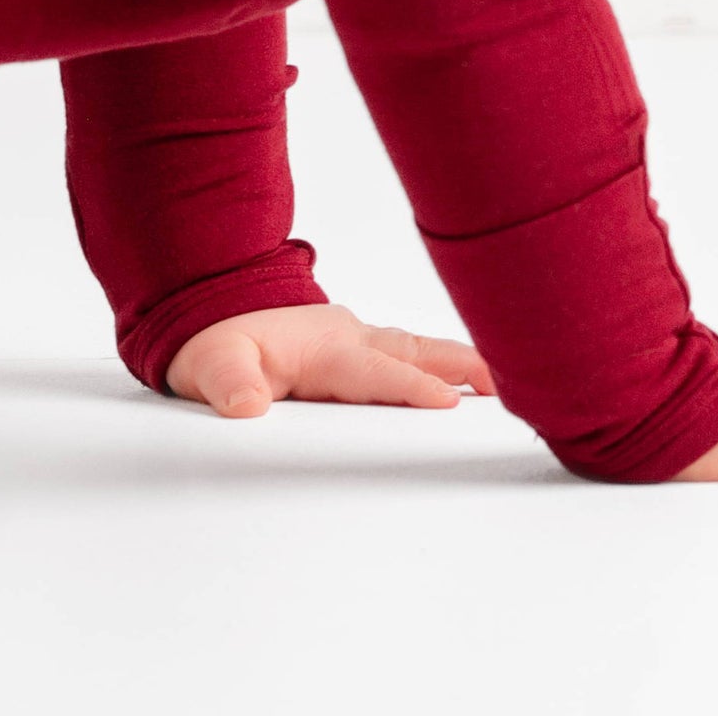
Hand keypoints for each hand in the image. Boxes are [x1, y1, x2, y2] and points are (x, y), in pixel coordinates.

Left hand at [164, 302, 496, 418]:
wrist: (212, 312)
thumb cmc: (216, 346)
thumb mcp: (208, 365)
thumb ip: (228, 383)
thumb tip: (246, 406)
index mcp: (323, 348)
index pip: (374, 372)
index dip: (411, 387)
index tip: (449, 402)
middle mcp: (349, 339)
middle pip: (414, 353)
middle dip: (461, 368)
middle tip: (509, 386)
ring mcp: (358, 341)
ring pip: (417, 350)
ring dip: (460, 364)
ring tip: (506, 386)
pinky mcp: (360, 349)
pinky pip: (408, 355)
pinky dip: (442, 364)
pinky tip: (469, 382)